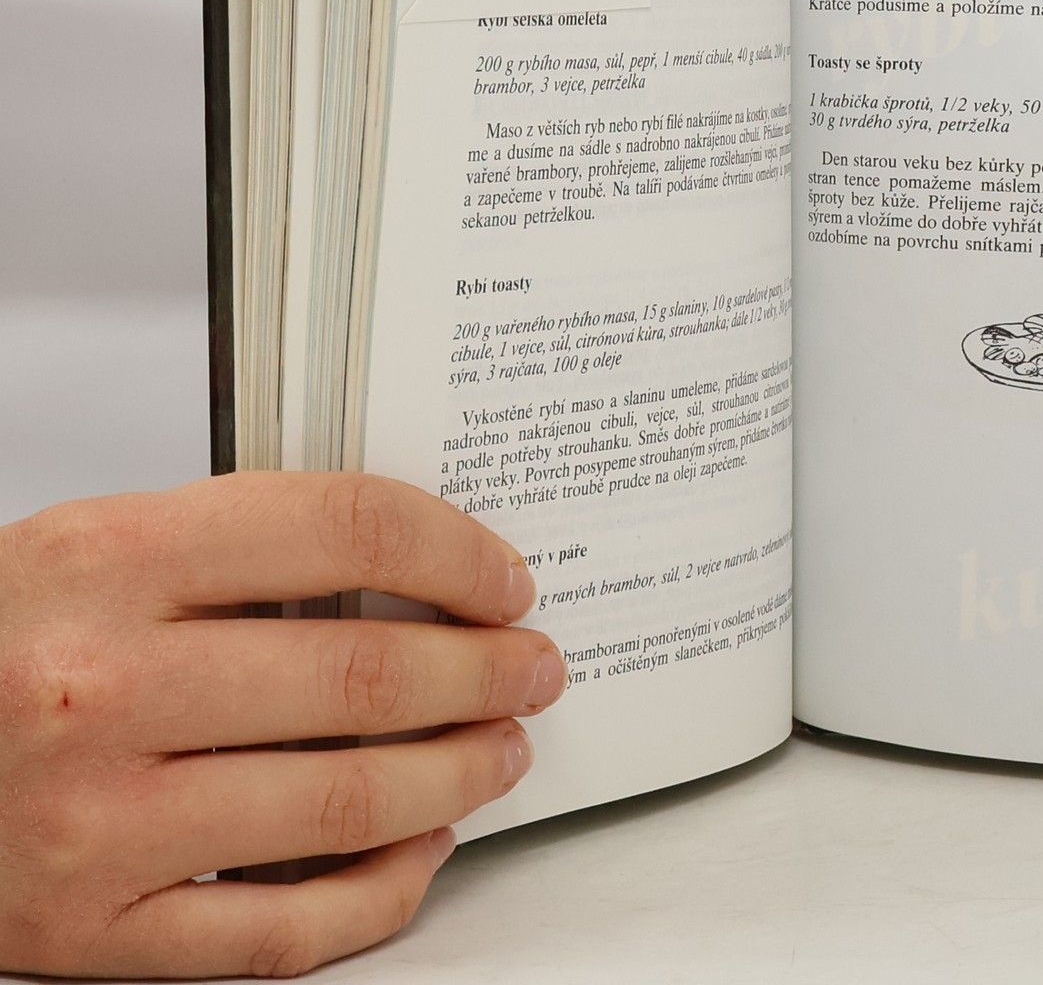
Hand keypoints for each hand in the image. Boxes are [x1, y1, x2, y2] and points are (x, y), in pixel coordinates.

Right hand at [0, 473, 566, 978]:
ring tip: (501, 750)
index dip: (453, 553)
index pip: (342, 529)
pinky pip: (275, 930)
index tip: (504, 578)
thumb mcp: (95, 550)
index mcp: (106, 559)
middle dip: (484, 672)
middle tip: (533, 668)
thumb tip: (414, 575)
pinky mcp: (85, 936)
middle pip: (361, 676)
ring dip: (456, 775)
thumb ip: (240, 549)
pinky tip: (422, 851)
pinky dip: (377, 892)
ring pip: (342, 804)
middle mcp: (97, 687)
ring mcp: (94, 822)